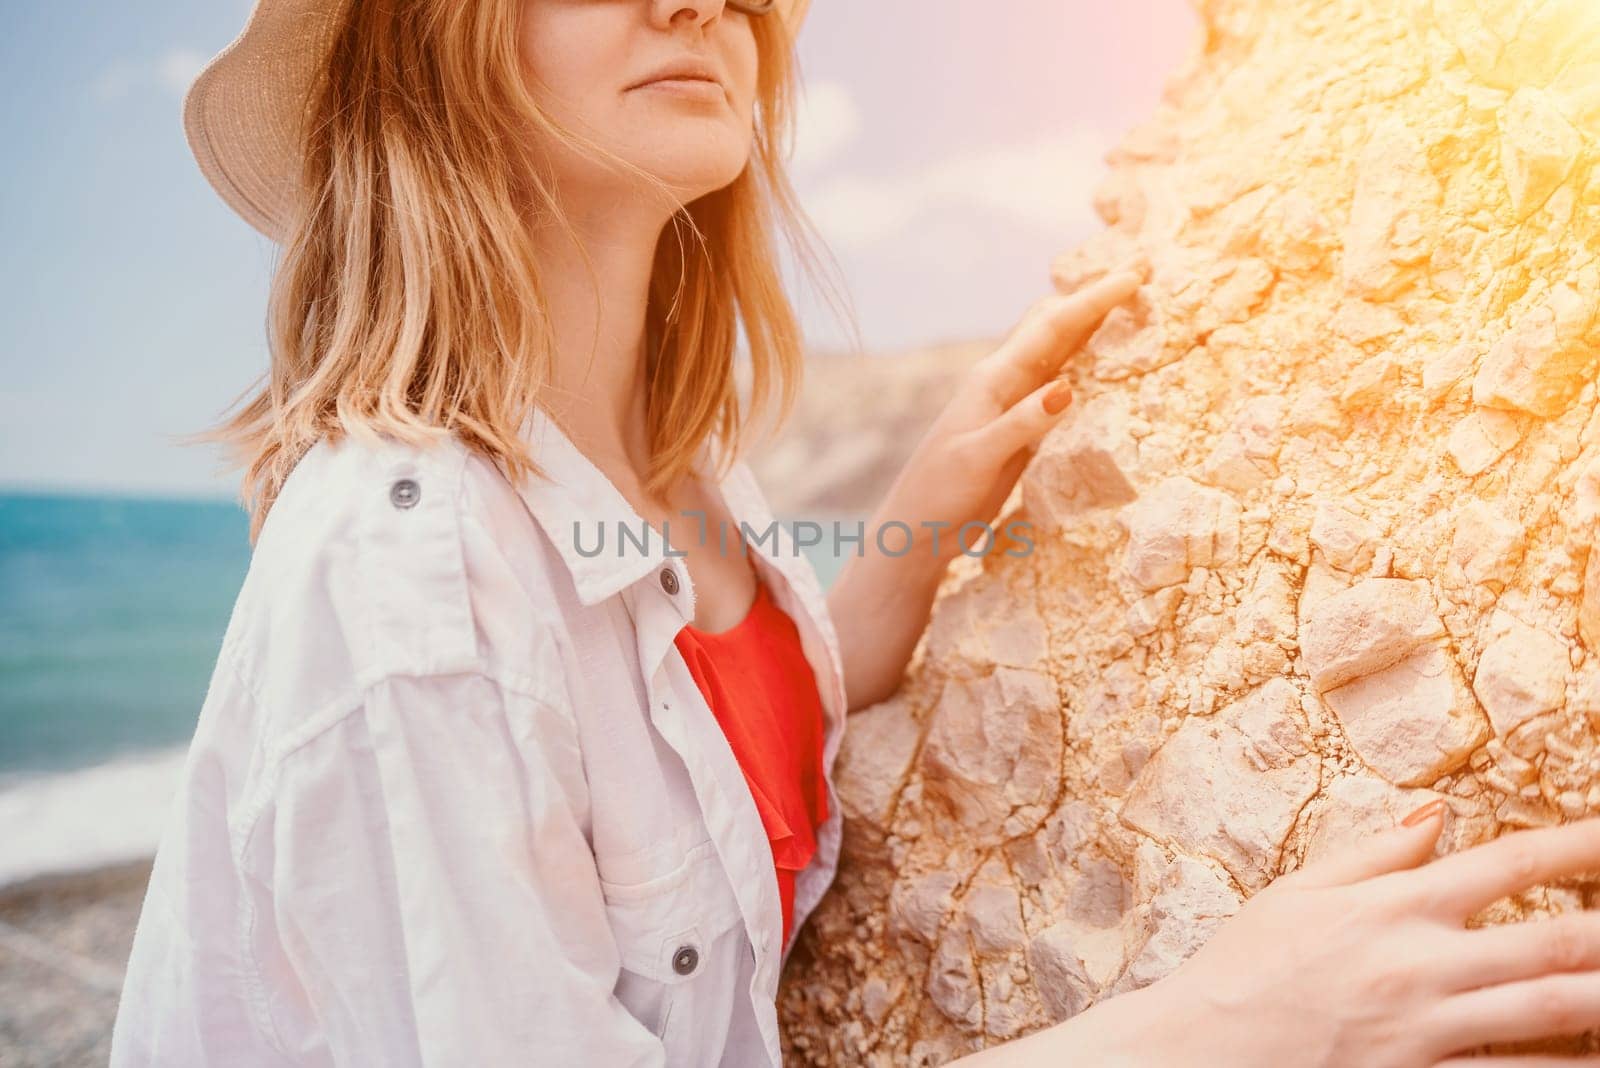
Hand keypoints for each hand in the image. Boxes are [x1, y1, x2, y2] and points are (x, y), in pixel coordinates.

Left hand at [881, 269, 1141, 562]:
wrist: (915, 530)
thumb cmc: (938, 495)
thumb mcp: (978, 460)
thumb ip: (1020, 425)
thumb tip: (1068, 387)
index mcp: (993, 380)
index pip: (1051, 329)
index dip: (1093, 301)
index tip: (1133, 277)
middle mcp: (1005, 383)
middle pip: (1058, 329)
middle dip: (1098, 298)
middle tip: (1142, 269)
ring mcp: (1014, 405)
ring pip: (1061, 352)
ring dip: (1095, 326)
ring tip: (1131, 301)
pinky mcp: (1022, 430)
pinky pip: (1062, 386)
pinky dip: (1087, 365)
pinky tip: (1106, 363)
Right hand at [1136, 806, 1599, 1065]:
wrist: (1201, 1048)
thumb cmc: (1243, 966)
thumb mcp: (1298, 891)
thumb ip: (1376, 852)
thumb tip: (1437, 813)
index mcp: (1396, 905)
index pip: (1511, 862)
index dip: (1581, 844)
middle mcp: (1426, 962)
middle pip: (1560, 941)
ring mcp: (1432, 1026)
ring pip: (1557, 1011)